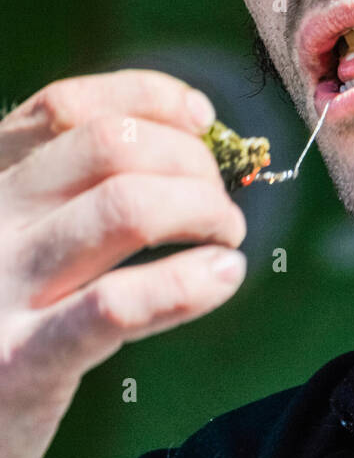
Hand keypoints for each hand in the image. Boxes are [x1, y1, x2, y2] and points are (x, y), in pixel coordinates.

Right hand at [0, 70, 246, 457]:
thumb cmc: (6, 316)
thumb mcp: (20, 235)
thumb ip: (76, 186)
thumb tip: (192, 131)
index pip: (67, 106)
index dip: (149, 98)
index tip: (203, 118)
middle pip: (110, 144)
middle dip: (189, 160)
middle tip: (219, 200)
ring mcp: (2, 286)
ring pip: (126, 207)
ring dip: (203, 210)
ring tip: (227, 237)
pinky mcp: (22, 359)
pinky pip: (118, 303)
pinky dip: (188, 282)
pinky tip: (222, 277)